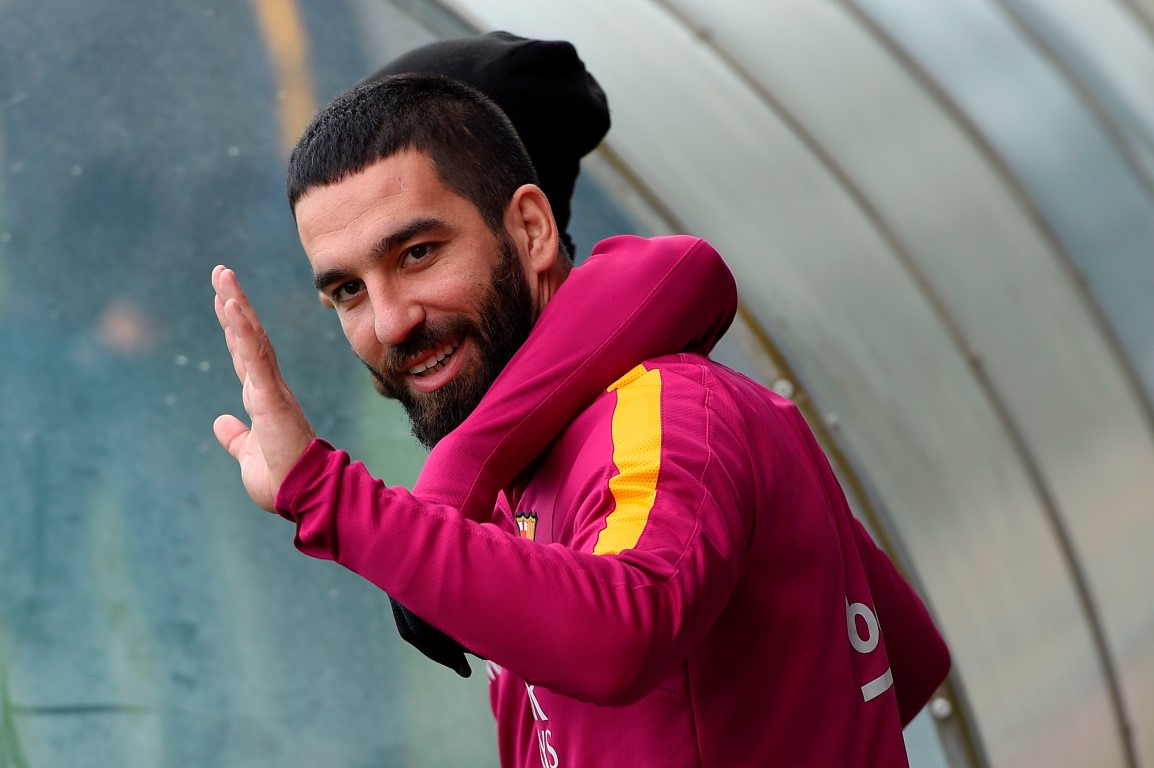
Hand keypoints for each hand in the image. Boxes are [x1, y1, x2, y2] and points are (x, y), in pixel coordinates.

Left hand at [212, 265, 315, 511]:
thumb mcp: (249, 455)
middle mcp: (268, 387)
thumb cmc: (282, 480)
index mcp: (263, 399)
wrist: (303, 496)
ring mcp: (270, 389)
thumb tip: (222, 422)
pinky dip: (242, 330)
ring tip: (223, 276)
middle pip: (248, 336)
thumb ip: (237, 437)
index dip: (233, 326)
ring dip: (236, 305)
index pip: (245, 355)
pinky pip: (255, 357)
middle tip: (221, 272)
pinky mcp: (271, 397)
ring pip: (252, 338)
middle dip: (234, 302)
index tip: (225, 299)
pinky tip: (232, 306)